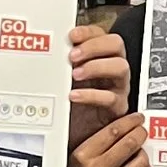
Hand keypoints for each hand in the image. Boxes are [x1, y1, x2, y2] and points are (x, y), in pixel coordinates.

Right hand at [63, 109, 150, 166]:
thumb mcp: (74, 159)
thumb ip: (95, 142)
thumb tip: (120, 125)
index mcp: (83, 158)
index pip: (113, 131)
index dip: (130, 121)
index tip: (136, 118)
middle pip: (130, 143)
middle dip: (140, 133)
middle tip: (142, 130)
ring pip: (141, 161)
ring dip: (143, 153)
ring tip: (138, 152)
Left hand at [68, 24, 130, 144]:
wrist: (72, 134)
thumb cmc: (69, 105)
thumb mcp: (62, 79)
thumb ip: (59, 63)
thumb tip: (46, 48)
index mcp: (100, 57)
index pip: (102, 34)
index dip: (88, 32)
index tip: (72, 36)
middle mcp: (111, 69)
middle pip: (116, 44)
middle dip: (94, 46)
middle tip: (74, 55)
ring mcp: (117, 87)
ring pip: (121, 67)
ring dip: (96, 66)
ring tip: (76, 74)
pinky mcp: (117, 108)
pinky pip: (112, 97)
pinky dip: (92, 95)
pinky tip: (75, 96)